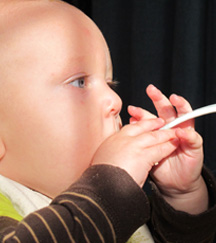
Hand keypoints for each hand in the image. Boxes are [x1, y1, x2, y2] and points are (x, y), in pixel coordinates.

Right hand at [92, 118, 177, 186]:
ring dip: (165, 135)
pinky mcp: (142, 156)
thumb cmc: (102, 178)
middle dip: (153, 124)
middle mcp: (121, 140)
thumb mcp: (103, 161)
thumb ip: (112, 154)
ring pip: (153, 137)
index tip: (143, 124)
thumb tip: (116, 155)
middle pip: (141, 128)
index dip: (138, 125)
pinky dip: (168, 146)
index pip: (128, 129)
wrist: (103, 187)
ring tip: (173, 134)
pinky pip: (159, 149)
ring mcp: (132, 146)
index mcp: (111, 141)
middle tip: (161, 122)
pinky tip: (173, 145)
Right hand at [128, 85, 206, 212]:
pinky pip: (140, 133)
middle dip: (157, 98)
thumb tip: (182, 131)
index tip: (174, 98)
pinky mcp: (148, 143)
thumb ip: (192, 140)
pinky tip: (131, 123)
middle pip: (164, 110)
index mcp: (184, 128)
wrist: (178, 183)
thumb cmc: (190, 166)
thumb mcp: (196, 152)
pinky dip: (135, 127)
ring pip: (149, 120)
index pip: (183, 111)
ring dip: (141, 113)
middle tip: (151, 90)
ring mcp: (158, 135)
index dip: (179, 103)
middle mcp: (170, 129)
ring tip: (134, 110)